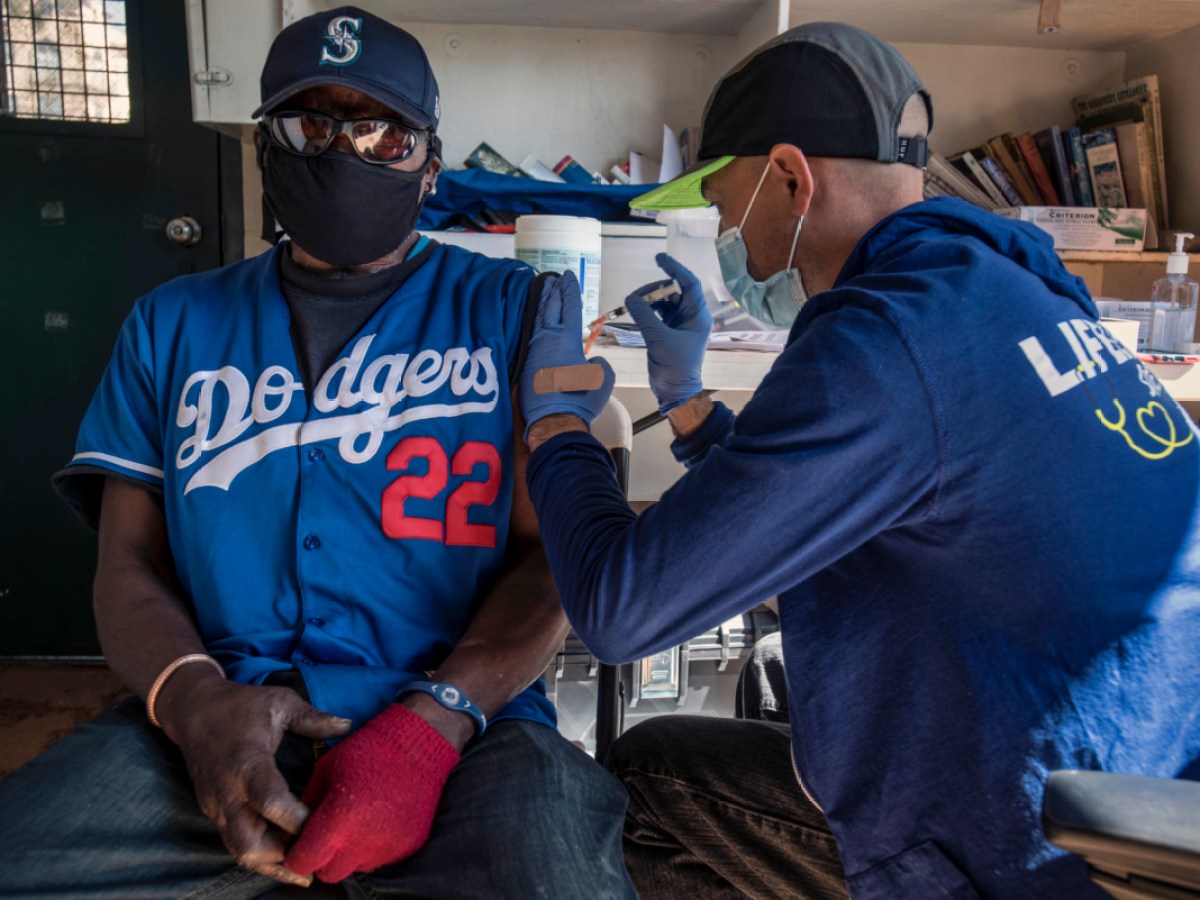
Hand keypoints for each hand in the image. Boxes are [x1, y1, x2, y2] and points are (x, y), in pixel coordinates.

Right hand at [162, 676, 351, 886]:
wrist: (192, 709)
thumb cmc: (240, 705)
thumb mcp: (279, 702)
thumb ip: (312, 718)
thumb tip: (347, 725)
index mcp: (247, 762)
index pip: (269, 801)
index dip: (296, 819)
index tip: (325, 822)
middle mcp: (228, 792)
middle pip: (249, 844)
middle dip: (285, 855)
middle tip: (319, 851)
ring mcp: (217, 807)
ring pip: (240, 851)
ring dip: (274, 862)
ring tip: (308, 864)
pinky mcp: (214, 813)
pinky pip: (236, 844)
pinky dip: (262, 856)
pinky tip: (288, 859)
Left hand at [284, 703, 460, 881]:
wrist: (418, 745)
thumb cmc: (368, 750)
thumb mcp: (325, 770)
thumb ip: (307, 805)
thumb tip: (298, 828)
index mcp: (338, 821)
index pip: (303, 862)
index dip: (299, 853)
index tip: (303, 840)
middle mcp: (363, 841)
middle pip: (329, 873)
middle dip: (324, 857)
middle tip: (330, 832)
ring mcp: (388, 847)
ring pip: (356, 866)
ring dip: (351, 851)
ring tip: (360, 819)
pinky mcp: (408, 846)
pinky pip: (381, 857)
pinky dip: (375, 844)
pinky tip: (380, 818)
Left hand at [518, 271, 614, 437]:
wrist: (555, 420)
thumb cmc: (581, 398)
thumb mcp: (602, 376)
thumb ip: (598, 361)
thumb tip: (589, 360)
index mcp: (567, 338)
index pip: (569, 306)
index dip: (570, 290)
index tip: (568, 276)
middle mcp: (547, 339)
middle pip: (550, 308)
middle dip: (553, 292)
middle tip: (553, 279)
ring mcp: (534, 351)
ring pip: (538, 320)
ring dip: (542, 304)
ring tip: (543, 292)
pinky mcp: (526, 364)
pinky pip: (530, 335)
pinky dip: (534, 323)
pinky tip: (534, 321)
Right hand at [625, 253, 711, 412]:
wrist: (675, 391)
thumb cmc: (676, 367)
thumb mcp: (659, 340)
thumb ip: (645, 316)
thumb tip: (631, 298)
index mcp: (697, 315)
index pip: (688, 284)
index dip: (675, 268)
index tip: (659, 258)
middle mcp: (690, 316)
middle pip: (673, 291)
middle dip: (655, 288)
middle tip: (637, 295)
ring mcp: (679, 324)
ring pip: (663, 301)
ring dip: (649, 299)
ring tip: (633, 304)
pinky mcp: (668, 332)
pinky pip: (657, 313)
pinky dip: (646, 310)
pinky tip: (636, 311)